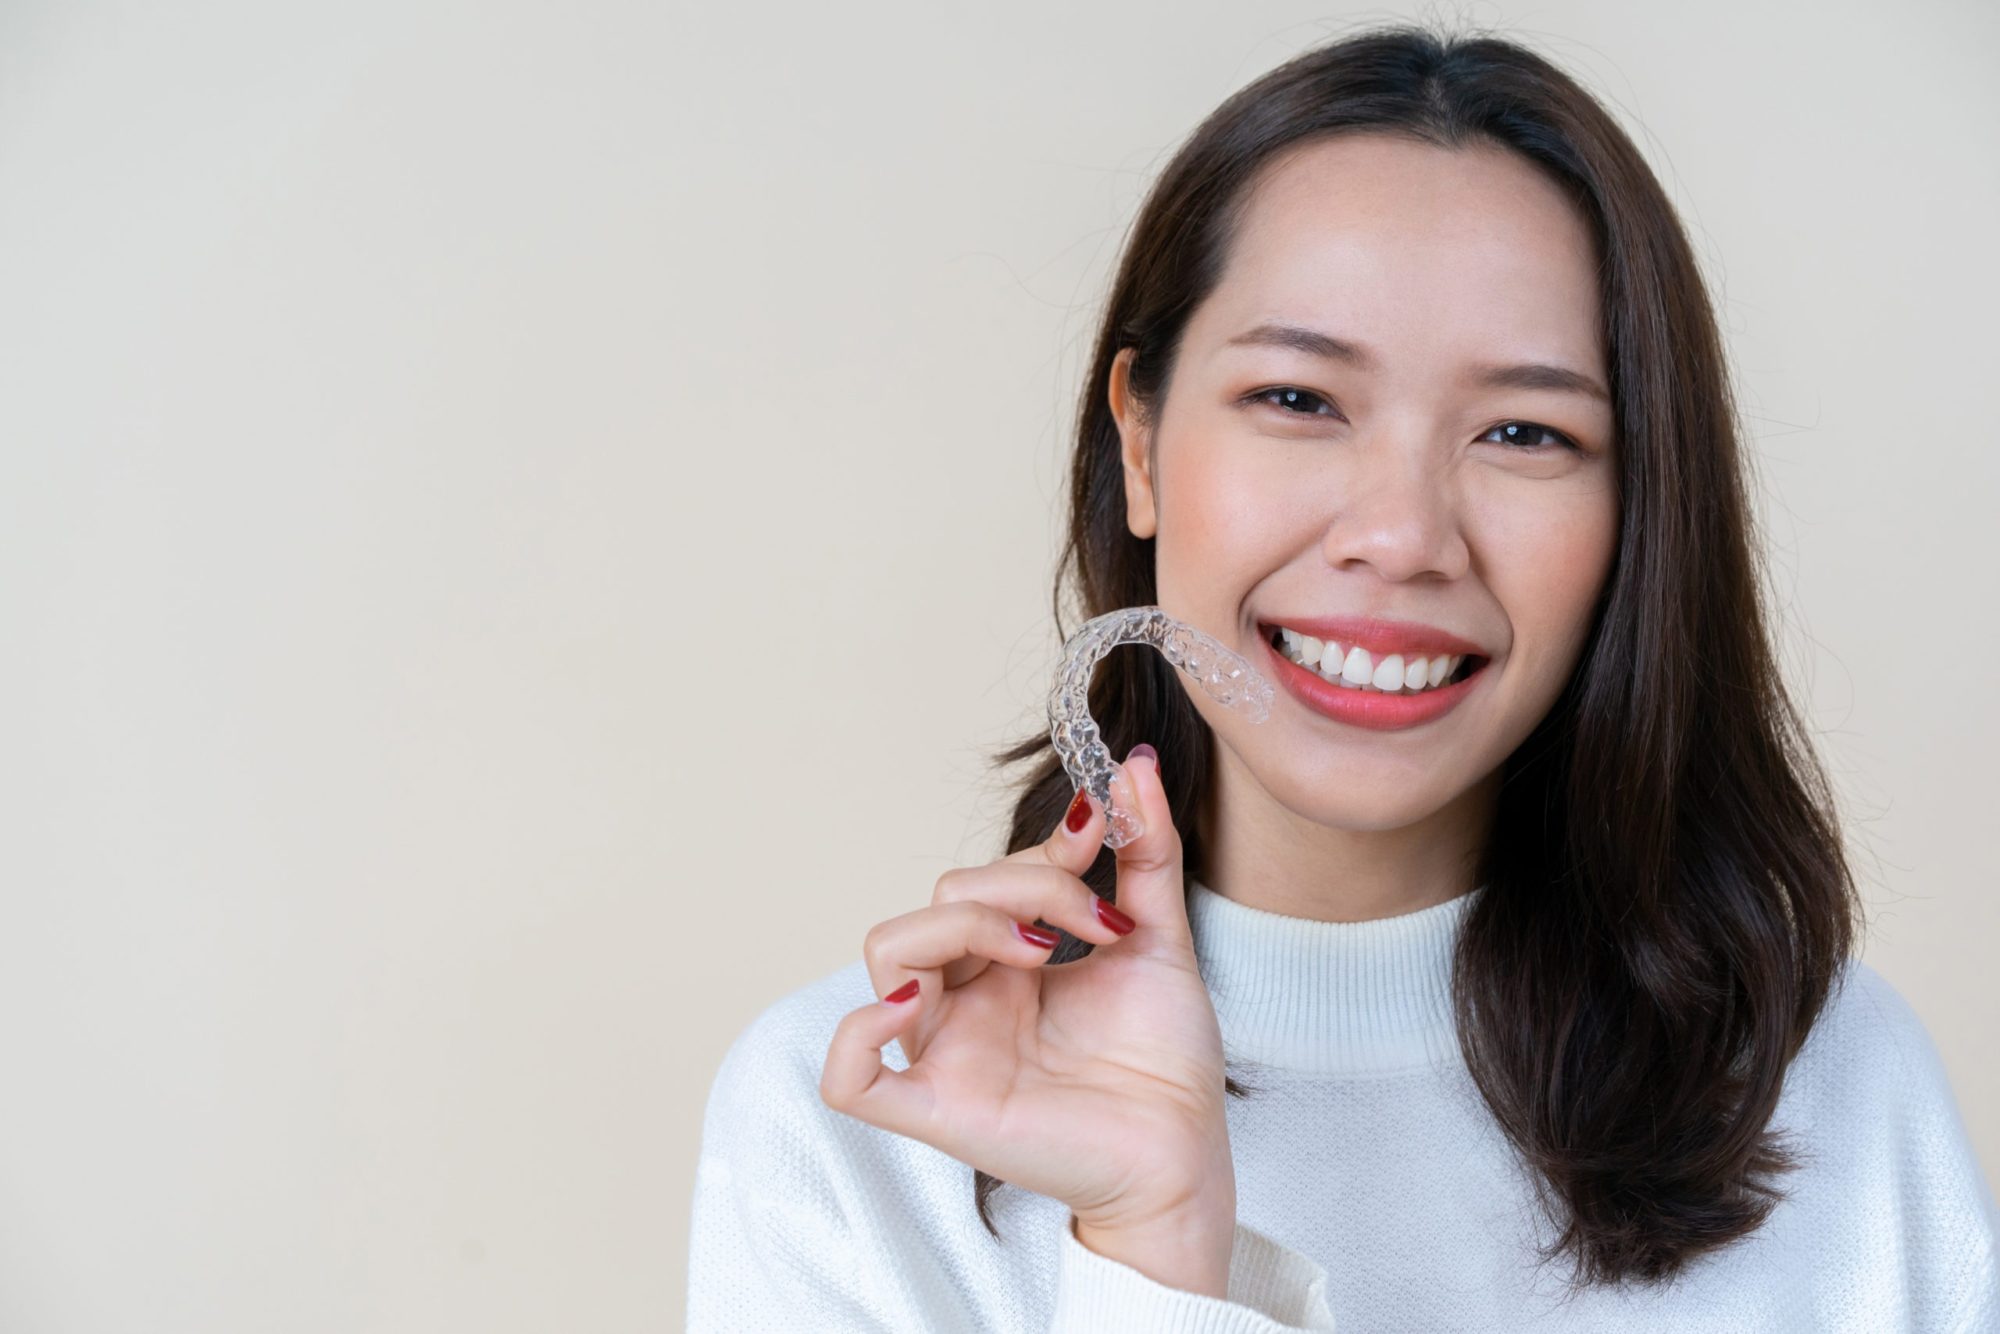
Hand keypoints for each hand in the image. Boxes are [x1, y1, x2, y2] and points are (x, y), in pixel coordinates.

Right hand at [820, 749, 1235, 1292]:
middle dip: (1021, 886)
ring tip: (1041, 955)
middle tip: (1095, 925)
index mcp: (1007, 962)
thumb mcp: (1160, 938)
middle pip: (940, 901)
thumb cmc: (1165, 1061)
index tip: (1103, 839)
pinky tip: (919, 1004)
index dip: (1039, 850)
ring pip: (890, 954)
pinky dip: (859, 1033)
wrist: (1189, 1156)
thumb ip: (1145, 853)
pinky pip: (851, 1077)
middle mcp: (968, 999)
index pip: (986, 876)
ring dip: (964, 926)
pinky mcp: (940, 1111)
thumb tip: (1134, 765)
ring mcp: (947, 1051)